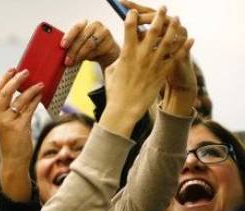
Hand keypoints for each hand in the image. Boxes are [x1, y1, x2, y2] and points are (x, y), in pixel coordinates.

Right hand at [0, 68, 42, 201]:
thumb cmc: (13, 141)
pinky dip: (35, 100)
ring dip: (30, 89)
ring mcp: (8, 122)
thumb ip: (12, 110)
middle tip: (26, 71)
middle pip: (4, 93)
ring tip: (39, 83)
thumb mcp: (7, 124)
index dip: (4, 79)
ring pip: (19, 100)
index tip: (12, 69)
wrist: (13, 160)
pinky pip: (29, 109)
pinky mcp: (19, 128)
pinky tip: (41, 94)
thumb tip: (26, 92)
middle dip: (15, 80)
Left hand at [61, 20, 119, 70]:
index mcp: (85, 24)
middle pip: (81, 37)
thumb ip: (71, 46)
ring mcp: (103, 32)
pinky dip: (90, 56)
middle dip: (72, 51)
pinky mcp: (110, 41)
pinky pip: (97, 50)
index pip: (76, 28)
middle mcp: (95, 25)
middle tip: (67, 61)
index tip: (63, 45)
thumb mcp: (79, 46)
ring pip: (89, 44)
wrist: (108, 54)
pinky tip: (87, 59)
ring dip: (80, 55)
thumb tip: (60, 53)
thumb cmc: (91, 49)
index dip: (69, 36)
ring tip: (74, 62)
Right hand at [100, 7, 191, 136]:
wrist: (124, 109)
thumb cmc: (114, 91)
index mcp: (126, 54)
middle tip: (163, 8)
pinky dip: (184, 47)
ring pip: (167, 40)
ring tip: (177, 18)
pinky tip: (190, 39)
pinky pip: (175, 57)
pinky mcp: (162, 73)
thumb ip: (120, 58)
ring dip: (174, 27)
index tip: (133, 11)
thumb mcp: (111, 71)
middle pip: (153, 30)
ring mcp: (153, 65)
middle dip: (158, 16)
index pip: (129, 29)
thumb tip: (125, 50)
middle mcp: (141, 57)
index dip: (132, 17)